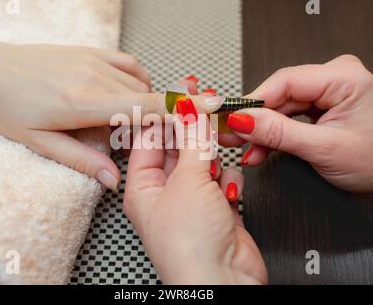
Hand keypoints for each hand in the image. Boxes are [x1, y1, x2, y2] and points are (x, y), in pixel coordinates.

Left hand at [0, 14, 223, 190]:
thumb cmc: (7, 105)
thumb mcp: (40, 142)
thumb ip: (82, 161)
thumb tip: (112, 178)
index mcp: (85, 102)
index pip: (146, 106)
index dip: (181, 110)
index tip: (208, 110)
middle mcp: (95, 78)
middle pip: (148, 96)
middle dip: (164, 116)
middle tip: (167, 135)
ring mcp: (94, 61)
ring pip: (140, 81)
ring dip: (147, 101)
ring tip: (136, 121)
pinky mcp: (91, 51)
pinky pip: (128, 63)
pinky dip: (138, 78)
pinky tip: (130, 92)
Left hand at [124, 107, 266, 283]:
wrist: (224, 282)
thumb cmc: (189, 247)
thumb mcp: (188, 182)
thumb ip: (193, 140)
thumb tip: (190, 107)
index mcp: (142, 187)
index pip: (151, 137)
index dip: (167, 112)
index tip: (183, 90)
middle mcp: (165, 192)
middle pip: (179, 146)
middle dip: (195, 126)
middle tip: (208, 100)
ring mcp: (192, 200)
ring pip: (203, 159)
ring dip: (213, 152)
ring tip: (222, 137)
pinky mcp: (216, 207)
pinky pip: (222, 177)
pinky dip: (228, 176)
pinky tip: (229, 185)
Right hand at [224, 55, 372, 193]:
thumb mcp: (323, 149)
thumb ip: (279, 133)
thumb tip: (242, 120)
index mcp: (343, 77)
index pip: (284, 82)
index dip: (252, 102)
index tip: (229, 118)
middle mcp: (334, 78)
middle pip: (278, 95)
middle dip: (254, 120)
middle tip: (229, 135)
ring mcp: (326, 92)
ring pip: (279, 108)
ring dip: (261, 131)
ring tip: (244, 149)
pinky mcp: (320, 106)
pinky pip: (287, 116)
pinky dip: (273, 134)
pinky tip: (259, 148)